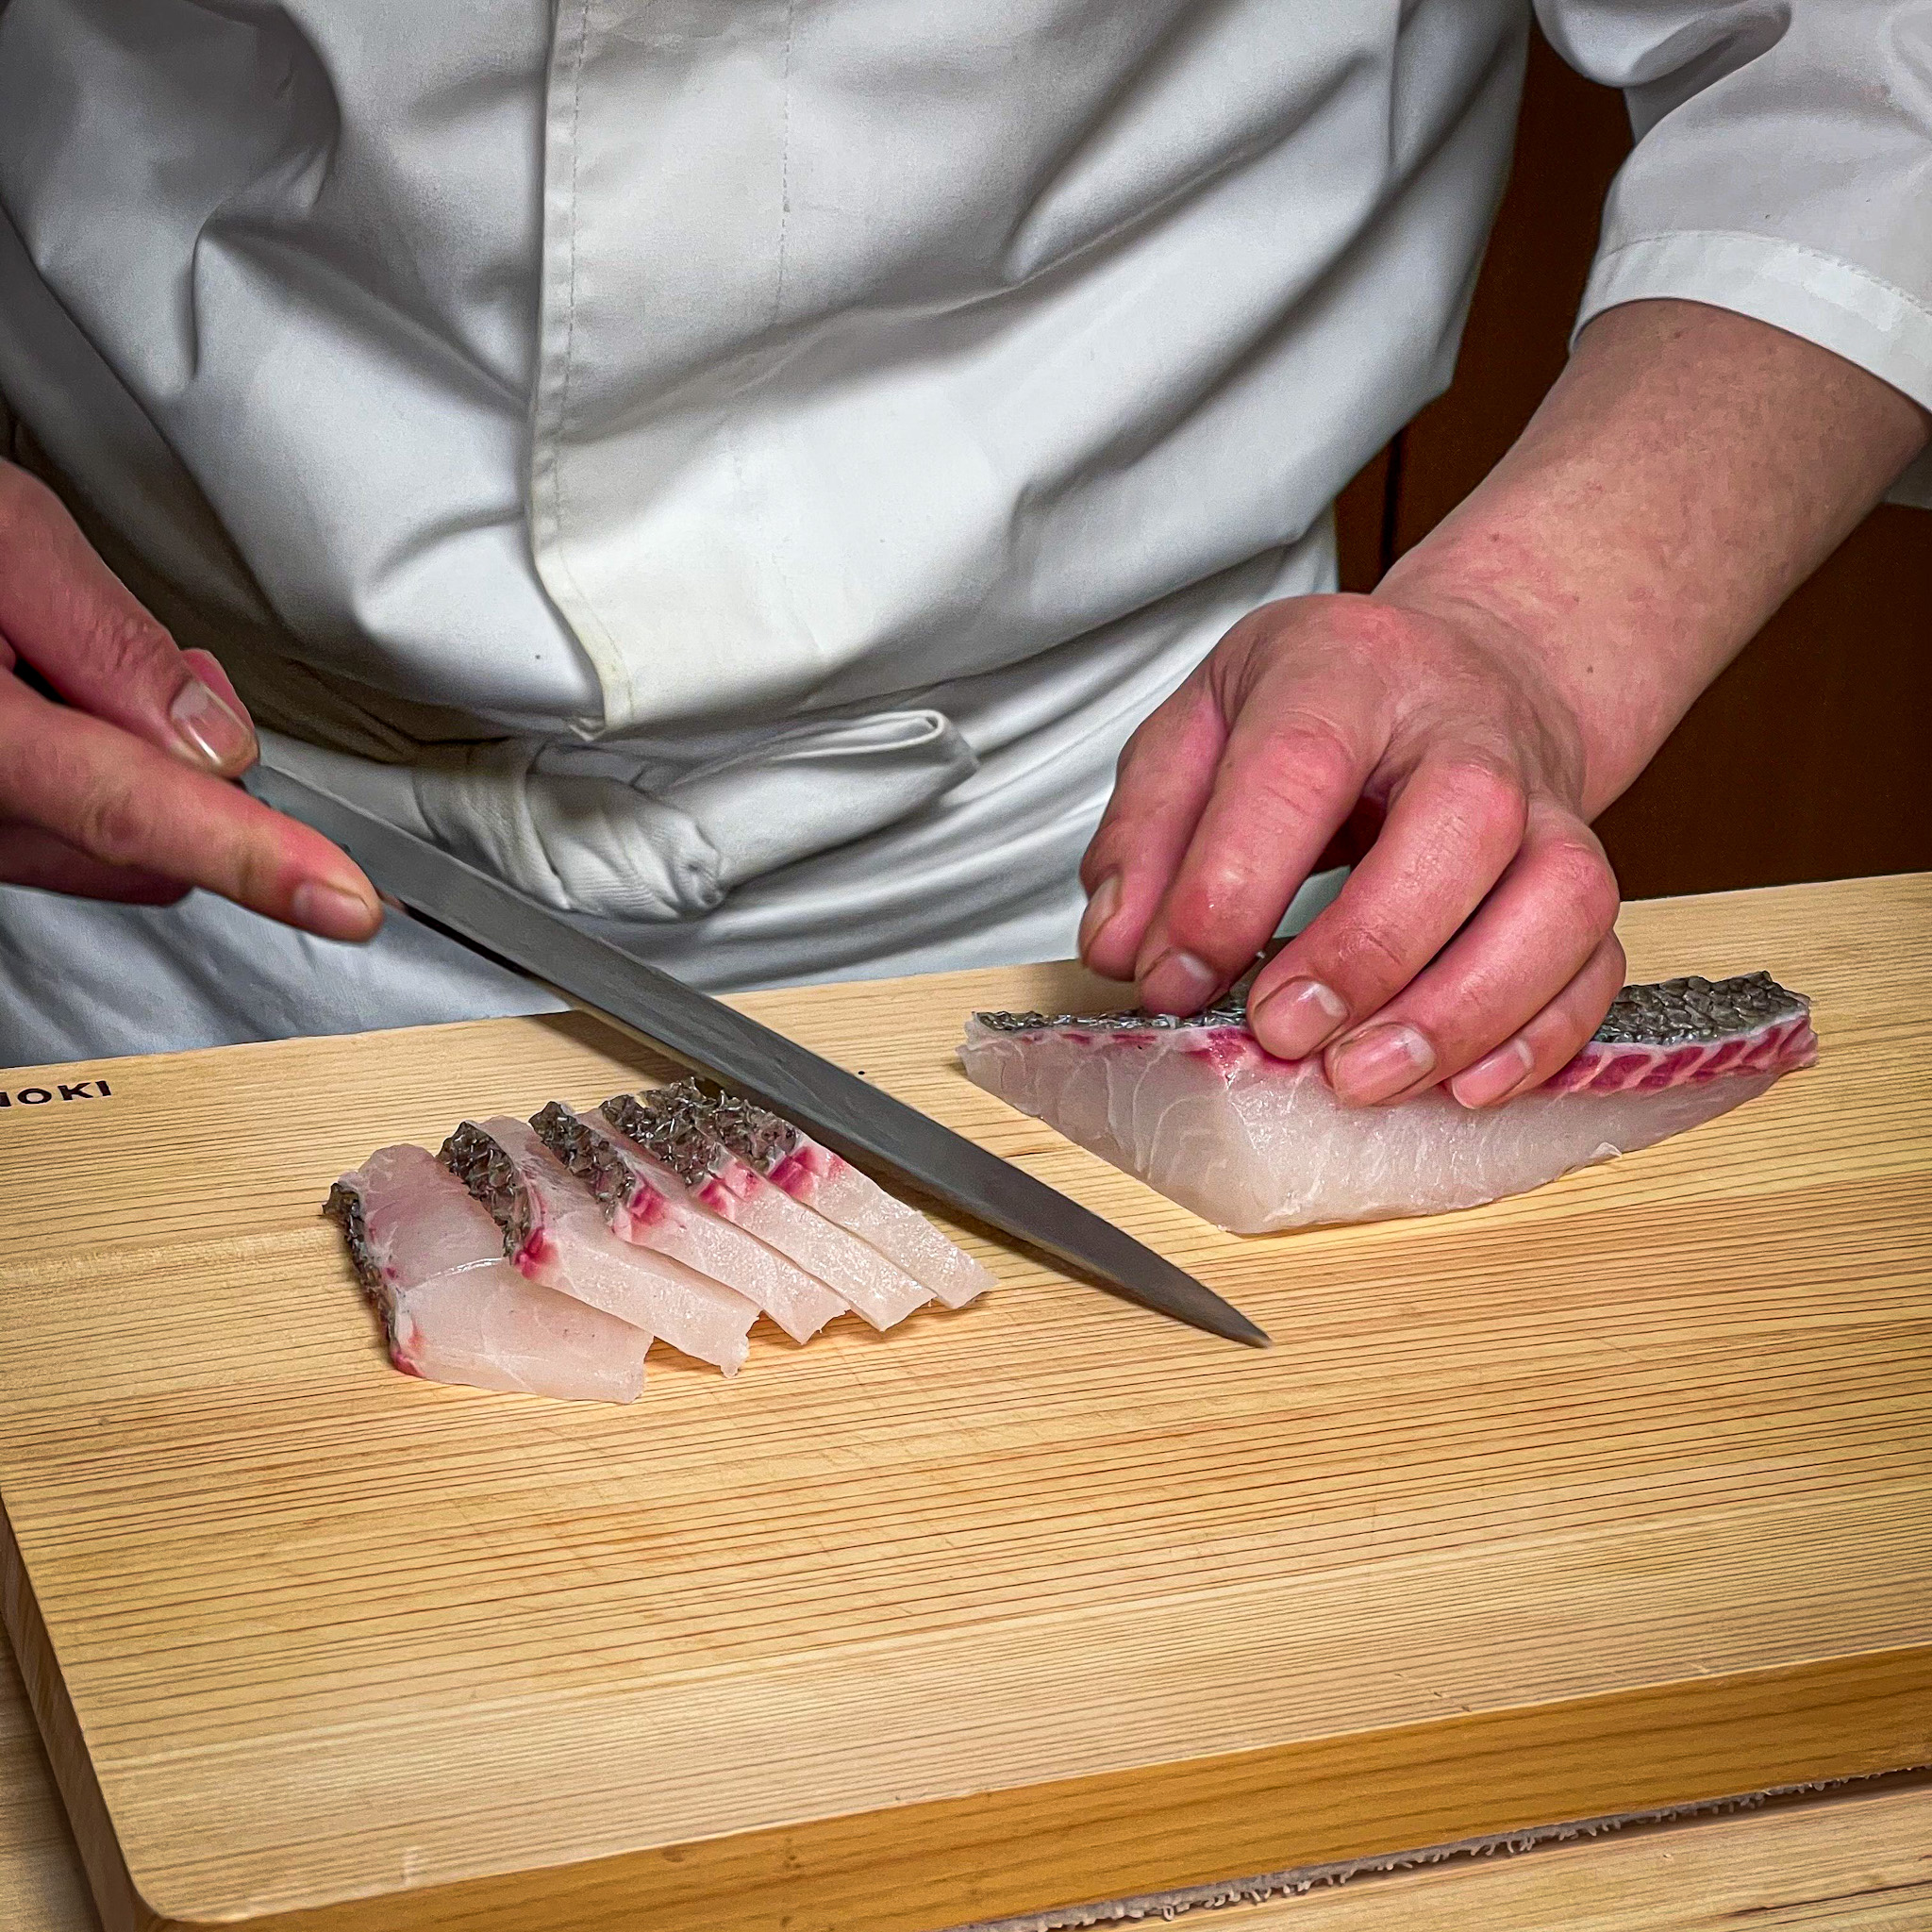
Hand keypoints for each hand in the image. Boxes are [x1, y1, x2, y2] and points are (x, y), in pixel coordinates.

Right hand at [0, 461, 379, 934]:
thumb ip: (104, 634)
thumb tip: (208, 735)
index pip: (129, 805)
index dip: (252, 856)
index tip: (341, 899)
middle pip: (130, 839)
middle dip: (182, 767)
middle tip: (160, 668)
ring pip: (98, 848)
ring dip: (131, 770)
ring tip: (68, 664)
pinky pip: (50, 838)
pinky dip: (86, 783)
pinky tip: (52, 706)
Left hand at [1080, 299, 1928, 1108]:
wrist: (1459, 673)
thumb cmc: (1320, 707)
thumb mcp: (1200, 728)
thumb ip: (1145, 835)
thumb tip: (1124, 950)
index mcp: (1346, 672)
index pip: (1298, 764)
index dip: (1231, 884)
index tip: (1176, 977)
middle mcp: (1466, 731)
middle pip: (1464, 823)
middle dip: (1369, 949)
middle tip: (1282, 1032)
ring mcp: (1547, 804)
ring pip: (1558, 898)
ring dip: (1465, 1011)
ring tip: (1363, 1079)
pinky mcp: (1585, 877)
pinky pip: (1597, 962)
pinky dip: (1540, 1038)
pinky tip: (1461, 1087)